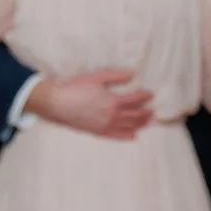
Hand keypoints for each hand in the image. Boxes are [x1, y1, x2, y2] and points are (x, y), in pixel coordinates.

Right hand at [23, 69, 154, 138]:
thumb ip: (116, 76)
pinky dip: (127, 136)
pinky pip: (116, 136)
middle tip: (153, 111)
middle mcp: (112, 115)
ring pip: (128, 126)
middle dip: (146, 113)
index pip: (135, 99)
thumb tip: (133, 74)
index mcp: (113, 101)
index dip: (144, 96)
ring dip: (140, 124)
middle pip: (135, 115)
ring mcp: (105, 125)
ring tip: (148, 122)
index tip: (150, 94)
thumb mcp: (97, 77)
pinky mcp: (98, 132)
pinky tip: (134, 136)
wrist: (58, 104)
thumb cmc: (76, 88)